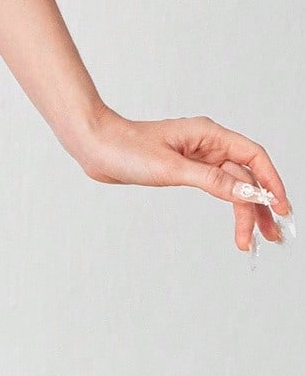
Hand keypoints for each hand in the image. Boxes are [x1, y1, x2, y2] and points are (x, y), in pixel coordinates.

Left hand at [76, 107, 293, 253]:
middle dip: (259, 206)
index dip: (271, 182)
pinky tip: (235, 223)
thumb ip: (212, 180)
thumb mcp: (171, 168)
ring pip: (232, 185)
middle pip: (245, 176)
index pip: (253, 156)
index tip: (281, 208)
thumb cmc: (126, 148)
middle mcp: (206, 143)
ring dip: (244, 211)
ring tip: (251, 241)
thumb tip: (248, 194)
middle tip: (269, 237)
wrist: (94, 146)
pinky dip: (226, 205)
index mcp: (207, 134)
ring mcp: (196, 157)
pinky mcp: (185, 169)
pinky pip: (216, 187)